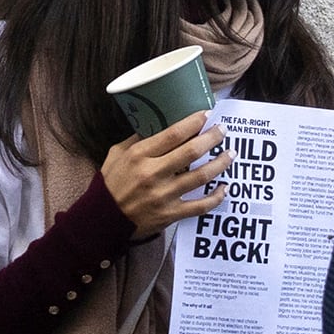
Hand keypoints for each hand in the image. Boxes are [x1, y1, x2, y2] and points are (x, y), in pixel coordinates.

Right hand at [99, 110, 231, 234]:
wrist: (102, 219)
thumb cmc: (110, 183)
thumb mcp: (116, 154)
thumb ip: (137, 139)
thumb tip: (158, 123)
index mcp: (139, 156)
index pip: (173, 134)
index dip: (194, 122)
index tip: (207, 114)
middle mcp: (153, 174)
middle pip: (192, 151)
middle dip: (212, 138)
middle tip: (223, 130)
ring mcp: (164, 195)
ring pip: (201, 176)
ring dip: (220, 163)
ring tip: (230, 154)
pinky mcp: (170, 214)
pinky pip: (200, 206)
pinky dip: (216, 197)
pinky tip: (225, 188)